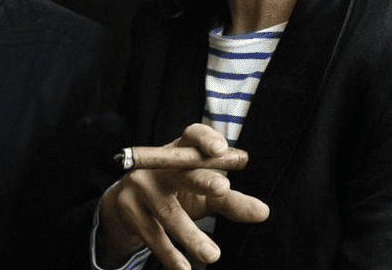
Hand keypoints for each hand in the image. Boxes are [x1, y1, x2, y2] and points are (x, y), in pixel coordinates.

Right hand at [96, 124, 269, 269]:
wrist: (127, 206)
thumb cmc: (177, 193)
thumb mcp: (204, 192)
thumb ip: (231, 200)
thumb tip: (263, 212)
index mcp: (181, 150)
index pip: (194, 135)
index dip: (206, 139)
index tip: (221, 149)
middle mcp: (159, 163)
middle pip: (183, 172)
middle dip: (202, 180)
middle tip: (223, 188)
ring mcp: (140, 185)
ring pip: (170, 213)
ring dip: (192, 236)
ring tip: (213, 255)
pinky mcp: (129, 209)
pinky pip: (153, 234)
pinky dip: (170, 253)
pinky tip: (184, 268)